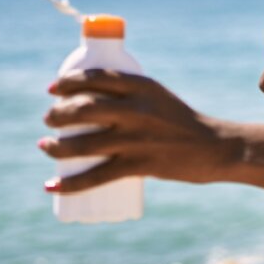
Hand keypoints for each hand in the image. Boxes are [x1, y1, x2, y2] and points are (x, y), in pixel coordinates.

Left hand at [39, 70, 227, 192]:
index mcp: (143, 86)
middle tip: (49, 120)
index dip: (67, 82)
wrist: (217, 148)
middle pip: (83, 108)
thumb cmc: (183, 123)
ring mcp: (137, 138)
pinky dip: (69, 184)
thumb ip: (129, 98)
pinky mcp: (140, 165)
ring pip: (83, 143)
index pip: (95, 77)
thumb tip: (88, 104)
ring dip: (55, 147)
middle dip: (57, 114)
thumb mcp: (159, 98)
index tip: (52, 90)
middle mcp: (138, 109)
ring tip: (45, 146)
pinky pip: (96, 176)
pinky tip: (50, 186)